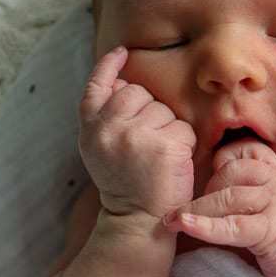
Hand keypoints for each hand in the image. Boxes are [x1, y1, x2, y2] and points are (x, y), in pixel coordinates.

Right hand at [78, 46, 196, 218]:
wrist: (136, 223)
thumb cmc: (125, 184)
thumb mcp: (100, 150)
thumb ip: (105, 117)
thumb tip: (120, 79)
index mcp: (90, 129)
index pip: (97, 87)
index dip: (109, 67)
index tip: (122, 53)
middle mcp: (109, 128)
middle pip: (138, 93)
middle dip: (149, 111)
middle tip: (145, 146)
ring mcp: (136, 136)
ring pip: (163, 109)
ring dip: (168, 128)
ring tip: (157, 156)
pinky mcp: (164, 146)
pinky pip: (183, 128)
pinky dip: (184, 143)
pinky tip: (173, 163)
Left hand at [162, 139, 275, 276]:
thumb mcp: (270, 202)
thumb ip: (244, 189)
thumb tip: (198, 186)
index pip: (241, 151)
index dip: (219, 163)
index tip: (205, 183)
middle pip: (229, 172)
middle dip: (205, 190)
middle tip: (190, 210)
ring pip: (228, 197)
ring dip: (197, 209)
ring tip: (173, 220)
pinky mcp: (273, 230)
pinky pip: (233, 225)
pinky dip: (206, 226)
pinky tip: (185, 225)